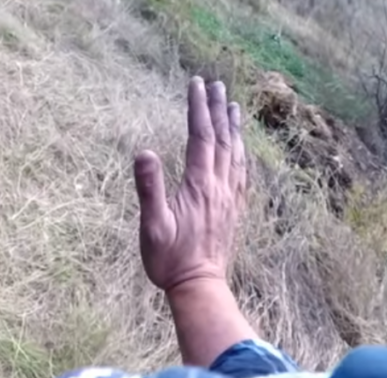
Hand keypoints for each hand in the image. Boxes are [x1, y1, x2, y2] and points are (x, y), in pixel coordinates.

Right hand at [133, 77, 246, 292]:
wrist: (198, 286)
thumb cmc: (169, 259)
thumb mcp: (151, 225)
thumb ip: (149, 188)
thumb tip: (144, 153)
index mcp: (199, 185)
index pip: (200, 137)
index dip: (198, 108)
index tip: (196, 83)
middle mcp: (219, 186)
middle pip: (222, 139)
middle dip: (218, 109)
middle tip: (216, 85)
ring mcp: (229, 198)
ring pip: (236, 153)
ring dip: (234, 127)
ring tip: (233, 106)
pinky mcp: (233, 210)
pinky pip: (242, 173)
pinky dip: (242, 153)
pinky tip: (241, 149)